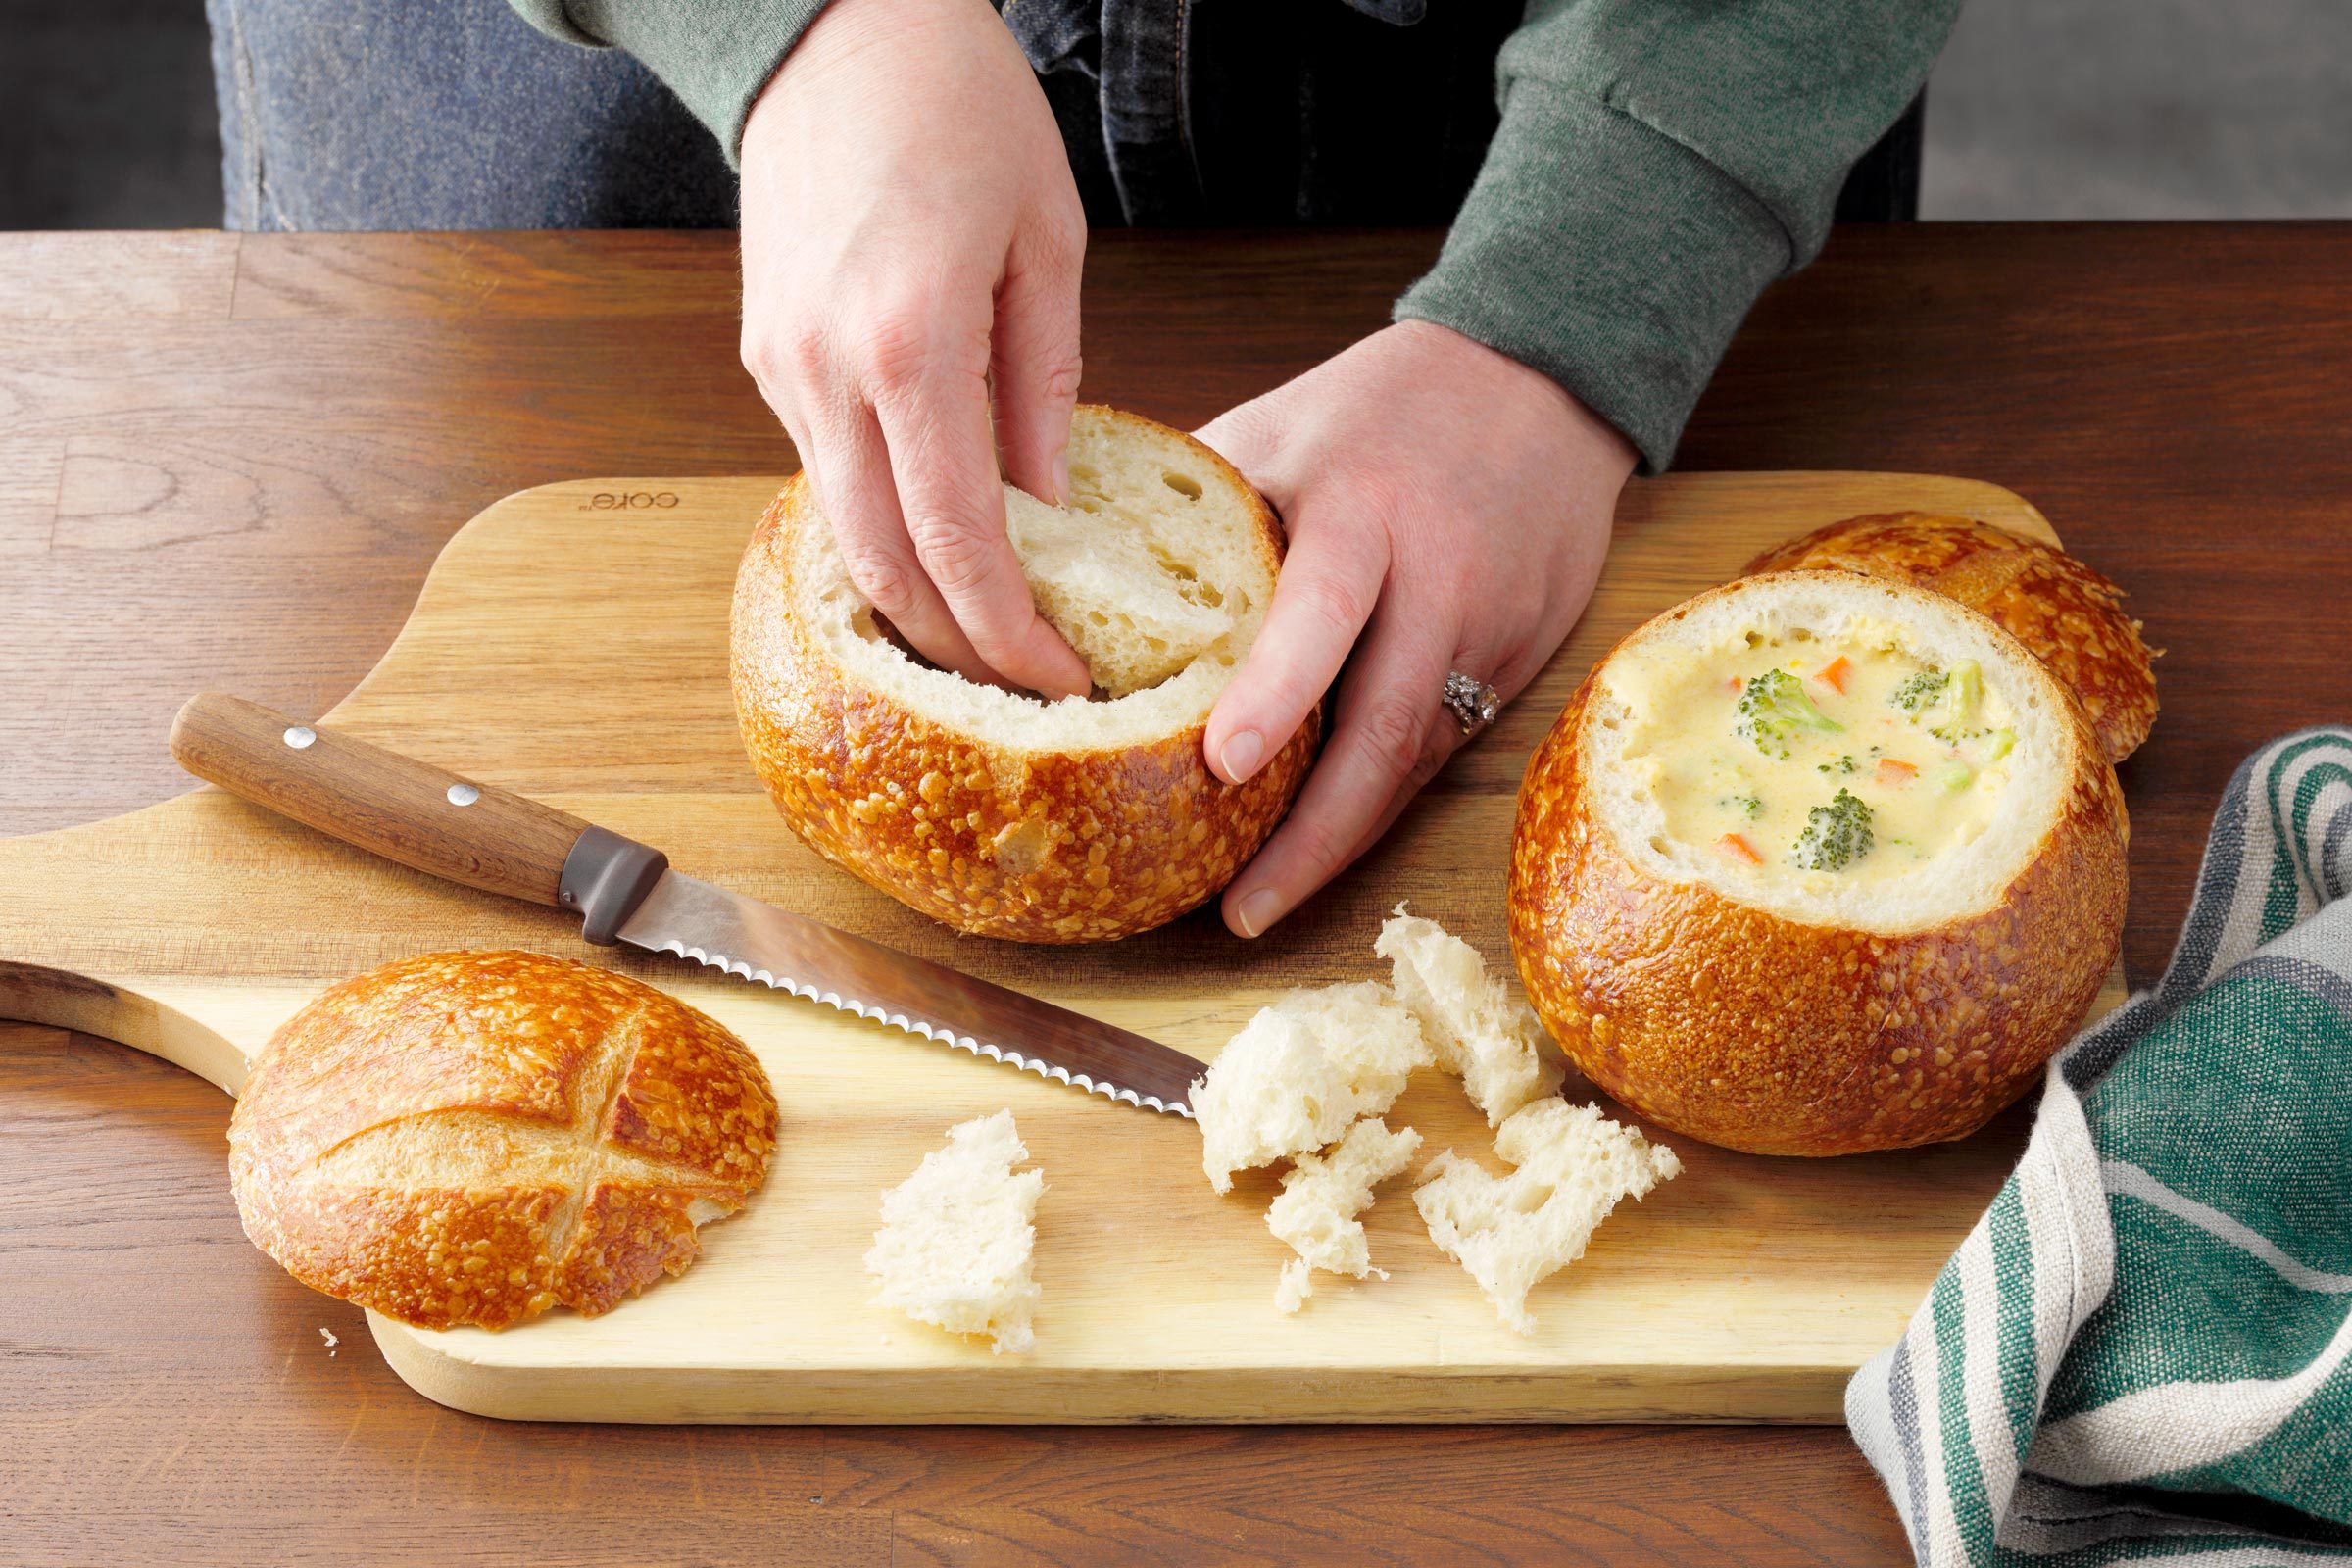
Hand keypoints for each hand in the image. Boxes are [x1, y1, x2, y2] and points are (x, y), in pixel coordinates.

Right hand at [738, 0, 1091, 695]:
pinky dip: (879, 529)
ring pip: (842, 532)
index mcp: (910, 340)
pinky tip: (936, 547)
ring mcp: (782, 366)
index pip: (960, 539)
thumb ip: (1046, 388)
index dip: (1010, 630)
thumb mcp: (1047, 243)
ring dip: (913, 600)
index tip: (1060, 676)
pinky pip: (823, 473)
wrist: (833, 26)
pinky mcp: (765, 355)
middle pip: (885, 564)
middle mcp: (827, 368)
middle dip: (957, 646)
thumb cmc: (958, 106)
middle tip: (1025, 683)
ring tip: (987, 633)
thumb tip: (1052, 511)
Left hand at [1199, 321, 1636, 937]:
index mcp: (1360, 509)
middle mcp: (1434, 576)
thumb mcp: (1279, 428)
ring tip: (1262, 900)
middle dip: (1313, 830)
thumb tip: (1061, 569)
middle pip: (1385, 723)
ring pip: (1416, 757)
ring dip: (1340, 839)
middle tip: (1238, 907)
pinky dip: (1379, 798)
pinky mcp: (1523, 657)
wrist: (1540, 376)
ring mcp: (1490, 625)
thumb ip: (1194, 507)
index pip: (1319, 609)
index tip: (1218, 764)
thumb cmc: (1379, 407)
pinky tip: (1323, 841)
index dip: (1275, 692)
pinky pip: (1443, 746)